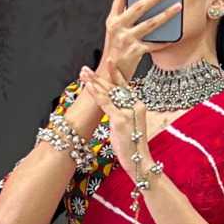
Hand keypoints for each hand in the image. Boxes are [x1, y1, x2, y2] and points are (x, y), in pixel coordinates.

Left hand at [77, 59, 152, 186]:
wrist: (139, 162)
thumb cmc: (133, 147)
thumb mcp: (128, 127)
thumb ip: (120, 114)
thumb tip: (110, 108)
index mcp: (138, 105)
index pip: (125, 85)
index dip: (116, 73)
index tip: (109, 61)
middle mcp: (134, 105)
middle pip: (114, 87)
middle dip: (99, 76)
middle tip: (86, 68)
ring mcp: (127, 112)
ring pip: (109, 92)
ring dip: (94, 81)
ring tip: (84, 73)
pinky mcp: (120, 119)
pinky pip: (105, 103)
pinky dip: (96, 93)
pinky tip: (88, 86)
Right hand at [96, 0, 181, 83]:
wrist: (108, 77)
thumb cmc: (115, 54)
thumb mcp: (116, 33)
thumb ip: (126, 19)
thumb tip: (144, 4)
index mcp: (112, 20)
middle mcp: (118, 27)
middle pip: (138, 7)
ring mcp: (126, 40)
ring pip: (150, 24)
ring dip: (166, 14)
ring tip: (178, 6)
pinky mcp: (135, 52)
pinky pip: (154, 44)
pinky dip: (166, 40)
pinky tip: (176, 34)